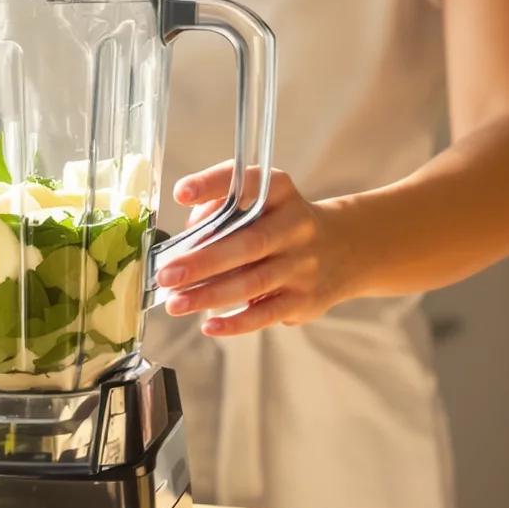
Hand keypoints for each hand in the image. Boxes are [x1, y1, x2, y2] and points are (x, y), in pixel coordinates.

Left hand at [154, 165, 348, 333]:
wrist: (342, 250)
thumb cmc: (280, 224)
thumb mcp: (261, 202)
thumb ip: (221, 210)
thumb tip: (188, 237)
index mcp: (280, 191)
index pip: (247, 182)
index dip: (212, 185)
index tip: (182, 193)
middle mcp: (295, 225)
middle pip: (247, 244)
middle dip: (202, 261)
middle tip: (167, 274)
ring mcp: (303, 265)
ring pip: (253, 282)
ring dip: (209, 295)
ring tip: (176, 303)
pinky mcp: (304, 299)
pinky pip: (266, 313)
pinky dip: (236, 322)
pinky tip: (209, 324)